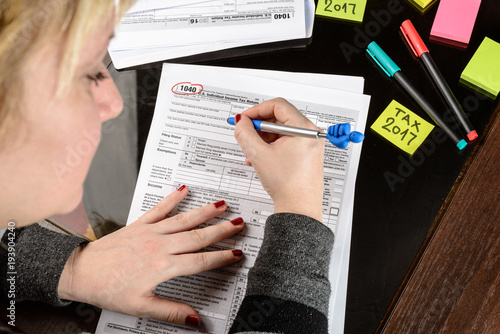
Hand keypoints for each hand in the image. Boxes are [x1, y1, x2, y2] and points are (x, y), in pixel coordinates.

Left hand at [58, 186, 243, 327]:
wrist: (82, 271)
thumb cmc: (108, 289)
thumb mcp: (140, 307)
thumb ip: (170, 312)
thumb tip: (194, 319)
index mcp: (162, 267)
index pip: (200, 261)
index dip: (221, 258)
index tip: (236, 255)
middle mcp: (159, 246)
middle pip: (198, 237)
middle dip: (222, 230)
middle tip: (239, 224)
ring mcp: (150, 232)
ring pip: (184, 220)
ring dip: (205, 212)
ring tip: (222, 205)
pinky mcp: (139, 224)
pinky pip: (159, 208)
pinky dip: (172, 198)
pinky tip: (183, 190)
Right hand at [233, 98, 324, 220]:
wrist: (298, 208)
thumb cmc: (288, 185)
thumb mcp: (259, 155)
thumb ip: (246, 133)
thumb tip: (241, 122)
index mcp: (304, 128)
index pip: (277, 105)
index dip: (256, 110)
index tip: (244, 119)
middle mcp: (311, 133)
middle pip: (279, 117)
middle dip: (259, 127)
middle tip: (246, 133)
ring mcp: (310, 144)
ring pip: (281, 131)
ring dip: (263, 138)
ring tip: (252, 152)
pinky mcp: (306, 154)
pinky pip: (286, 142)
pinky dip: (271, 147)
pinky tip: (260, 158)